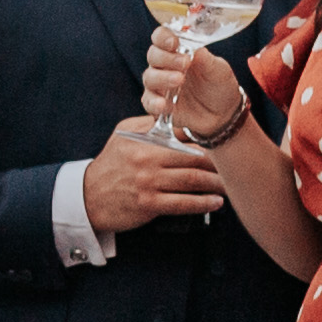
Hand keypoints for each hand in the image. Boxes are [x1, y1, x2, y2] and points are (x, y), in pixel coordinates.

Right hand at [82, 125, 230, 234]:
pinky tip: (217, 202)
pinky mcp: (149, 204)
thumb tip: (177, 116)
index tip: (223, 140)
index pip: (182, 134)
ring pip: (193, 181)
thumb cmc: (110, 165)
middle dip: (218, 163)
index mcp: (144, 140)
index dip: (206, 137)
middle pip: (194, 158)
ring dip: (216, 184)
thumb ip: (148, 125)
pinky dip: (203, 204)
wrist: (87, 198)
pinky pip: (183, 203)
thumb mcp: (123, 136)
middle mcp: (147, 159)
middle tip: (234, 164)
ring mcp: (148, 183)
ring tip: (229, 184)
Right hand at [140, 29, 248, 145]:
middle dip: (166, 58)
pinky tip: (165, 104)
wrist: (222, 114)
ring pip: (149, 78)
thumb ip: (207, 61)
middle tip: (185, 63)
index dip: (163, 37)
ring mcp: (159, 86)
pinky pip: (149, 102)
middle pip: (153, 56)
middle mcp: (164, 67)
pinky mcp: (157, 106)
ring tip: (179, 80)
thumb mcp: (219, 71)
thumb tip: (198, 50)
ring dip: (162, 78)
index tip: (173, 42)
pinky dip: (155, 102)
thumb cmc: (218, 86)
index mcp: (177, 51)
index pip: (161, 37)